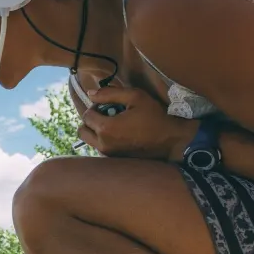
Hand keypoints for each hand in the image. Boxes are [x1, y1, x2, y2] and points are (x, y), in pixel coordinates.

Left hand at [69, 83, 197, 161]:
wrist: (171, 141)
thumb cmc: (155, 117)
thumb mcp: (135, 97)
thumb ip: (110, 93)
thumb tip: (90, 93)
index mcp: (106, 128)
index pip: (86, 115)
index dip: (95, 106)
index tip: (109, 105)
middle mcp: (103, 144)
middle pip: (82, 131)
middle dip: (91, 120)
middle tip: (107, 115)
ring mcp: (109, 155)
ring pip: (90, 141)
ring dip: (96, 131)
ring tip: (115, 124)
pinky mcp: (115, 160)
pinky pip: (100, 148)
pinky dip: (104, 140)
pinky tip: (121, 134)